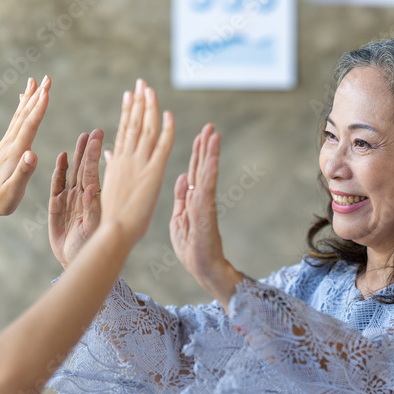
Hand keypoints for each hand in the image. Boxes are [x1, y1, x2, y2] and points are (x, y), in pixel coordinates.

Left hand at [0, 76, 49, 218]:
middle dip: (37, 96)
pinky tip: (23, 101)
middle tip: (46, 78)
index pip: (30, 126)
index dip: (39, 108)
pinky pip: (16, 122)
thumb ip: (23, 173)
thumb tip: (33, 153)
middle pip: (25, 115)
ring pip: (20, 116)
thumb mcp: (13, 192)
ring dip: (29, 98)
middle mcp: (11, 144)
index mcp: (16, 153)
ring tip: (34, 81)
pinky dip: (22, 108)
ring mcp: (7, 144)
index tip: (47, 91)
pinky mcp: (6, 146)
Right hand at [49, 129, 103, 267]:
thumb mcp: (93, 227)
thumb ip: (93, 208)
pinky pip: (57, 184)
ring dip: (77, 155)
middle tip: (93, 131)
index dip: (95, 155)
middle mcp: (82, 196)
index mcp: (93, 200)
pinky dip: (59, 171)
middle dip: (88, 150)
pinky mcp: (56, 205)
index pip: (93, 172)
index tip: (99, 138)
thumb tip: (92, 190)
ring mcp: (69, 199)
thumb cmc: (90, 246)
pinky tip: (63, 156)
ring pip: (73, 172)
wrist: (75, 260)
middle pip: (84, 168)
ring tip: (82, 136)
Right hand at [99, 80, 174, 243]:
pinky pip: (162, 146)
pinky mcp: (153, 172)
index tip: (130, 95)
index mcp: (117, 162)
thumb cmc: (111, 215)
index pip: (124, 131)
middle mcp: (127, 158)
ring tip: (150, 89)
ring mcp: (139, 163)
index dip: (128, 112)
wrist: (115, 229)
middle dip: (138, 101)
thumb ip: (111, 165)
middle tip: (141, 83)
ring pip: (146, 129)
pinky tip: (168, 114)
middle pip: (134, 124)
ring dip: (149, 107)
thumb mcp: (109, 185)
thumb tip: (109, 152)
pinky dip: (166, 129)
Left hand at [170, 123, 242, 306]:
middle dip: (205, 146)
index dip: (196, 153)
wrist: (202, 267)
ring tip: (214, 134)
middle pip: (202, 166)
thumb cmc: (191, 247)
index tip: (200, 135)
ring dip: (210, 153)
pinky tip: (212, 158)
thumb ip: (181, 198)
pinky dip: (210, 172)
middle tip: (210, 126)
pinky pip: (208, 188)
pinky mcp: (206, 211)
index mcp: (191, 198)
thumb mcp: (179, 219)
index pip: (193, 170)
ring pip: (207, 172)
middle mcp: (200, 197)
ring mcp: (204, 203)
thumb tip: (182, 178)